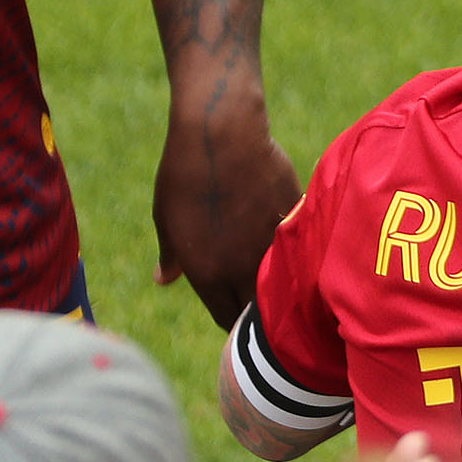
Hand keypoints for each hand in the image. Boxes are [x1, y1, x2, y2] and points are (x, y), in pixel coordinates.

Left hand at [155, 107, 301, 329]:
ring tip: (277, 277)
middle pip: (259, 311)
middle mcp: (243, 267)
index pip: (226, 320)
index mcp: (208, 273)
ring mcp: (272, 245)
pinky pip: (297, 248)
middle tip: (257, 299)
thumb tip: (163, 280)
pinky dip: (294, 251)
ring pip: (284, 282)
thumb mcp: (167, 218)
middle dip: (259, 313)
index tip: (235, 317)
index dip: (232, 326)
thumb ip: (173, 256)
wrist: (222, 135)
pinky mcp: (294, 220)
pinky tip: (291, 243)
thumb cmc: (184, 176)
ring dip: (280, 284)